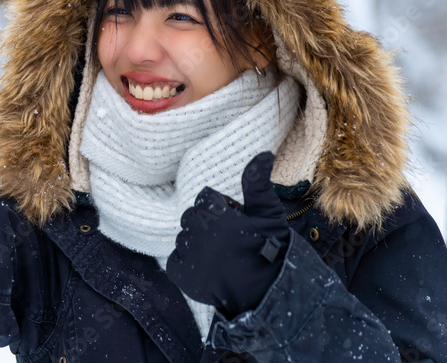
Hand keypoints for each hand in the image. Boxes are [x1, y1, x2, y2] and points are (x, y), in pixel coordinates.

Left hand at [166, 152, 289, 318]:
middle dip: (207, 224)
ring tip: (220, 256)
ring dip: (197, 242)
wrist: (268, 294)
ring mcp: (188, 255)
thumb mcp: (268, 213)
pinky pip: (175, 259)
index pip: (205, 199)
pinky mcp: (181, 275)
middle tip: (229, 239)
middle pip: (191, 217)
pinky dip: (187, 262)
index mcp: (217, 216)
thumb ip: (257, 182)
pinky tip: (207, 267)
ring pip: (183, 237)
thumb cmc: (270, 250)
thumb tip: (263, 152)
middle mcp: (199, 234)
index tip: (236, 222)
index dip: (221, 209)